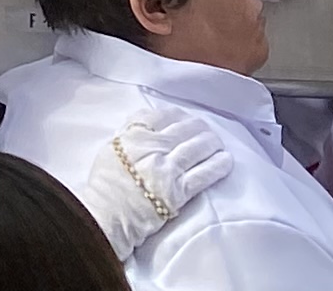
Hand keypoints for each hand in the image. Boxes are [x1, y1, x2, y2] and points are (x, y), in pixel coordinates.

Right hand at [70, 106, 235, 253]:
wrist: (106, 216)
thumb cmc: (106, 184)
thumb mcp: (111, 148)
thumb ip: (131, 132)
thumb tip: (150, 122)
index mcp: (134, 135)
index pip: (163, 116)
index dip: (180, 116)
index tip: (187, 119)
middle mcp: (152, 148)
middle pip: (184, 130)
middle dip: (201, 129)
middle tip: (209, 131)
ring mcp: (166, 170)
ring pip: (197, 149)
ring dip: (213, 144)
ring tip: (219, 143)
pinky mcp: (177, 192)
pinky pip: (203, 175)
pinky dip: (217, 166)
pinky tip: (226, 161)